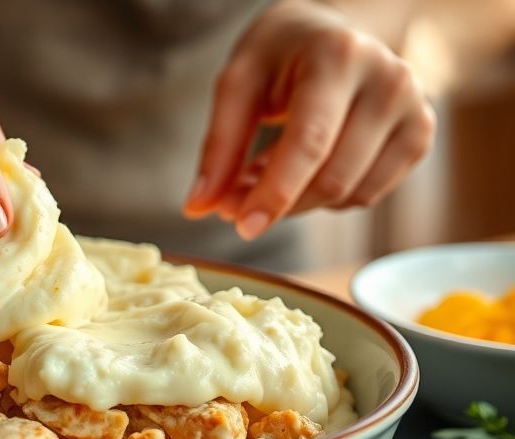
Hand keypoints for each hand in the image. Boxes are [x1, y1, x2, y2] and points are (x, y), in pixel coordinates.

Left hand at [183, 0, 435, 239]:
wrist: (333, 31)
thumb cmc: (280, 55)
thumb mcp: (238, 83)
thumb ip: (219, 146)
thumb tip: (199, 208)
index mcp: (339, 57)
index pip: (310, 142)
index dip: (275, 192)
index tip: (242, 226)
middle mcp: (389, 80)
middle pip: (332, 177)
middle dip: (278, 201)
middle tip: (234, 200)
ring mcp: (413, 108)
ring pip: (350, 193)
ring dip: (299, 201)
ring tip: (267, 171)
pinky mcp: (420, 135)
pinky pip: (367, 195)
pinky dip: (327, 197)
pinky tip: (307, 169)